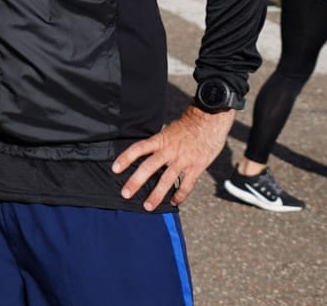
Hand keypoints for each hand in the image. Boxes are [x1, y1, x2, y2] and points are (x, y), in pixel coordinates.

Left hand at [111, 105, 231, 209]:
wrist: (211, 119)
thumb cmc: (190, 123)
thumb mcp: (170, 129)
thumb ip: (161, 142)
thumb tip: (151, 152)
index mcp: (161, 139)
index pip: (138, 148)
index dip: (126, 158)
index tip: (115, 169)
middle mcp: (169, 150)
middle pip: (148, 167)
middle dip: (136, 181)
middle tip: (125, 193)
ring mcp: (183, 160)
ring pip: (166, 180)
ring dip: (156, 195)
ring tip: (148, 206)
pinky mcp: (196, 167)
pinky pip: (186, 185)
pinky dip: (180, 195)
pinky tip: (174, 202)